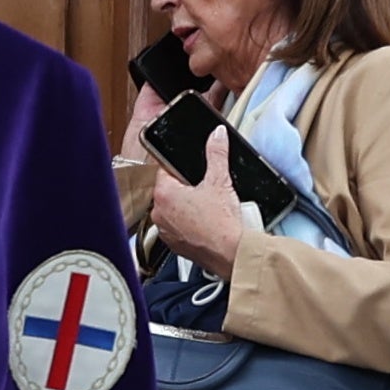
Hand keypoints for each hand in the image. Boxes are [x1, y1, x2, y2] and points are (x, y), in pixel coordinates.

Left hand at [143, 143, 244, 277]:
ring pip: (174, 210)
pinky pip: (178, 227)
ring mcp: (165, 231)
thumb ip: (216, 154)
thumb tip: (217, 136)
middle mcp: (159, 213)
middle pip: (170, 190)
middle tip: (206, 191)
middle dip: (186, 188)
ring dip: (187, 207)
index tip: (194, 172)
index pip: (166, 170)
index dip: (182, 168)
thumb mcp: (220, 181)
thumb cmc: (222, 224)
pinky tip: (205, 223)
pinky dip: (188, 224)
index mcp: (164, 194)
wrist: (231, 253)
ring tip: (207, 209)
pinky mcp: (174, 245)